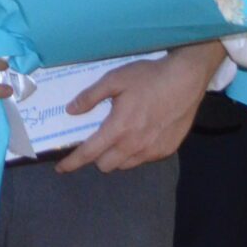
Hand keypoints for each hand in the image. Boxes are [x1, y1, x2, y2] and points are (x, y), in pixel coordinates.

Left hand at [58, 42, 221, 173]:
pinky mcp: (167, 150)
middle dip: (97, 157)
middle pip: (106, 166)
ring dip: (117, 157)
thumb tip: (71, 110)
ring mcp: (153, 150)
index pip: (89, 153)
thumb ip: (90, 97)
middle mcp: (134, 145)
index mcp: (118, 129)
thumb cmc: (149, 77)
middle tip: (98, 140)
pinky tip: (140, 135)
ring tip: (120, 137)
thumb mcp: (114, 80)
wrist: (186, 80)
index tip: (61, 168)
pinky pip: (144, 159)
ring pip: (125, 165)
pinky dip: (136, 152)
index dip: (72, 163)